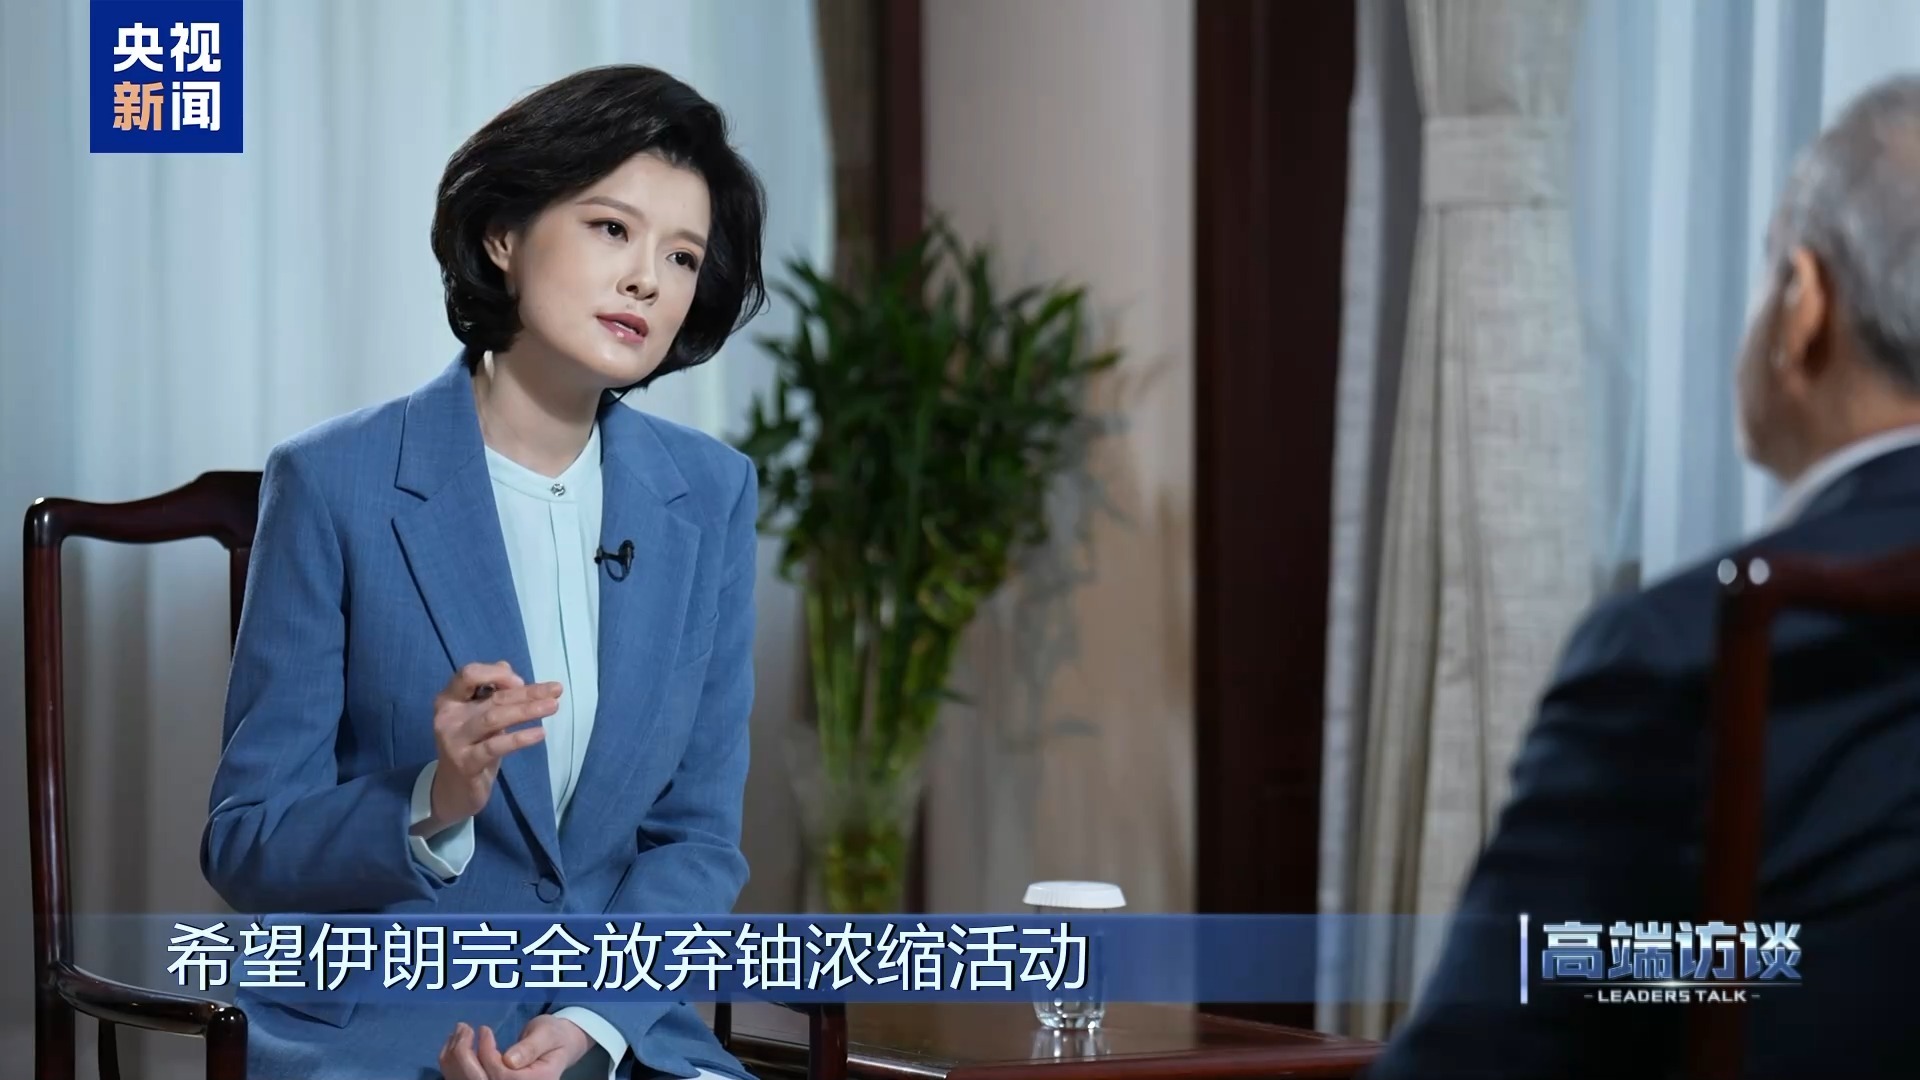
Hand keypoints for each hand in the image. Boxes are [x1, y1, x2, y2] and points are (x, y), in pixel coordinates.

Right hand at [415, 661, 561, 835]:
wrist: (455, 788)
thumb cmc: (473, 745)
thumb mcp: (480, 714)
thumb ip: (492, 690)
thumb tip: (506, 667)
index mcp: (449, 699)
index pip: (469, 674)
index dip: (496, 674)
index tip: (520, 681)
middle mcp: (447, 716)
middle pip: (492, 697)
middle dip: (527, 692)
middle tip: (556, 690)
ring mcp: (454, 740)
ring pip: (494, 718)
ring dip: (526, 710)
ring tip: (553, 706)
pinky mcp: (466, 762)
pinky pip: (496, 746)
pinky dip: (520, 738)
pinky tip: (540, 733)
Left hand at [440, 1017, 594, 1079]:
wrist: (556, 1046)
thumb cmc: (554, 1036)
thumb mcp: (548, 1034)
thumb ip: (531, 1047)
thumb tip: (509, 1060)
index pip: (501, 1074)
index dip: (487, 1053)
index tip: (484, 1029)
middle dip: (464, 1055)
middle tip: (463, 1028)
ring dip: (454, 1057)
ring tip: (459, 1032)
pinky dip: (452, 1063)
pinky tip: (455, 1044)